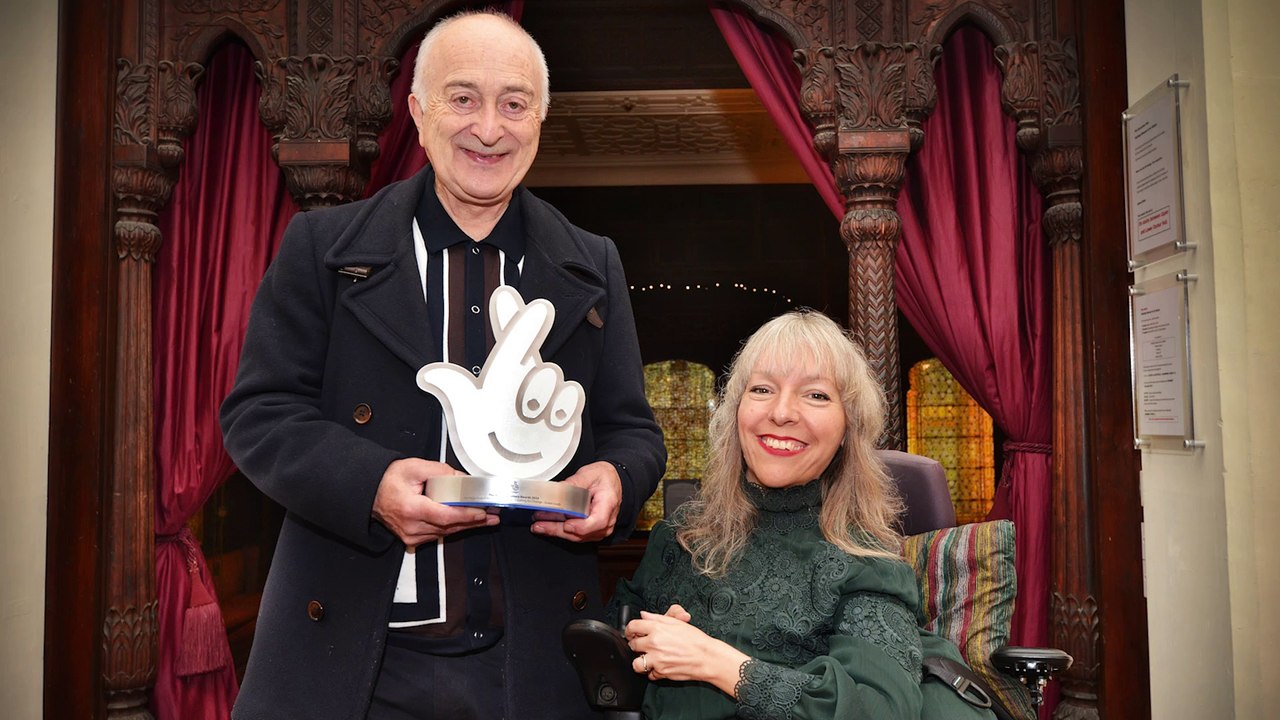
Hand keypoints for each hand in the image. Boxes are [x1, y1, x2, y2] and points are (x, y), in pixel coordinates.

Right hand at [371, 458, 498, 546]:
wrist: (369, 493)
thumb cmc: (389, 480)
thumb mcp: (415, 467)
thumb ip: (441, 472)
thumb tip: (463, 479)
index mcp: (411, 509)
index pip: (445, 516)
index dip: (467, 515)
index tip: (483, 512)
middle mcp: (411, 527)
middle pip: (449, 527)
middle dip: (474, 521)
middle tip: (493, 515)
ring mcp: (411, 536)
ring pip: (445, 533)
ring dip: (466, 526)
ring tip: (487, 519)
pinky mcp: (413, 539)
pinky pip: (438, 535)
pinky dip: (453, 528)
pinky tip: (467, 523)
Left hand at [416, 286, 583, 480]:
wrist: (509, 471)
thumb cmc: (487, 439)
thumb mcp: (467, 414)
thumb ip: (454, 390)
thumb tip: (427, 374)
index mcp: (504, 375)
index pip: (512, 340)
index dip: (514, 318)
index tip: (525, 300)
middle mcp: (527, 382)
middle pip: (537, 365)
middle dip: (530, 384)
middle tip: (518, 408)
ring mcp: (548, 396)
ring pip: (553, 380)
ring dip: (541, 401)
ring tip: (527, 422)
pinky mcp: (565, 414)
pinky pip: (571, 396)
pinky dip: (562, 407)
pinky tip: (551, 421)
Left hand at [530, 461, 620, 541]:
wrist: (611, 480)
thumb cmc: (603, 478)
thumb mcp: (589, 474)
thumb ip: (573, 483)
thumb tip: (557, 490)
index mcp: (608, 504)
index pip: (598, 521)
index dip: (581, 526)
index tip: (566, 524)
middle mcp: (606, 521)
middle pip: (582, 532)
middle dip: (558, 529)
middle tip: (540, 524)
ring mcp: (599, 529)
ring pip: (576, 536)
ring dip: (556, 530)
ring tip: (539, 524)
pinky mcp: (591, 531)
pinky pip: (575, 534)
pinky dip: (561, 530)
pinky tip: (548, 524)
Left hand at [624, 607, 749, 694]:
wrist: (707, 657)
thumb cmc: (696, 640)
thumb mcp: (677, 623)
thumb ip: (658, 618)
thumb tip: (644, 615)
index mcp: (657, 628)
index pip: (633, 626)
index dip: (630, 629)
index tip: (631, 632)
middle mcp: (654, 643)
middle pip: (633, 644)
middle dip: (636, 644)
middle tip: (643, 645)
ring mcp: (656, 659)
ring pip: (636, 662)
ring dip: (640, 661)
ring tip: (648, 658)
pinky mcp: (661, 672)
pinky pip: (649, 674)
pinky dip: (653, 672)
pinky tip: (659, 666)